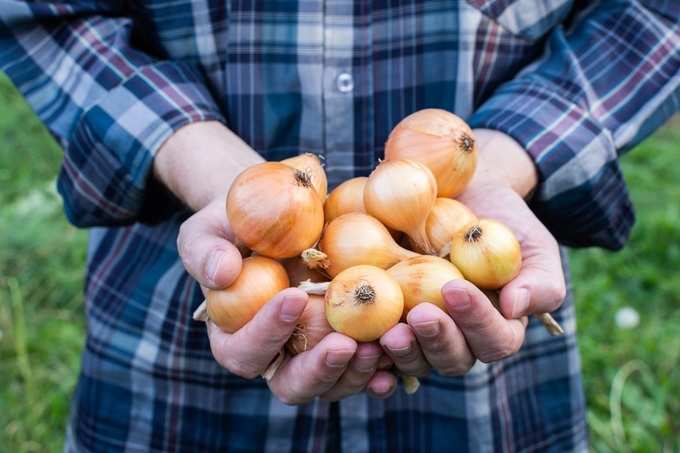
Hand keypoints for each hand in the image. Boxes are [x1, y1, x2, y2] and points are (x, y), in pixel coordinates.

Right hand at [178, 198, 397, 403]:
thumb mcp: (207, 229)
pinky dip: (385, 363)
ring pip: (334, 383)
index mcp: (234, 338)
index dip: (266, 332)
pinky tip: (401, 345)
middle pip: (292, 384)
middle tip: (346, 343)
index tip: (293, 296)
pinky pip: (366, 364)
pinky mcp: (346, 340)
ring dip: (358, 370)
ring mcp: (313, 352)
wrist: (275, 214)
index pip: (244, 351)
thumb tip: (221, 273)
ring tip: (381, 343)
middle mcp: (275, 356)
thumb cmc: (233, 225)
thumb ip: (205, 251)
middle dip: (320, 369)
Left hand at [381, 129, 565, 375]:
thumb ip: (538, 280)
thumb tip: (516, 307)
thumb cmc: (503, 221)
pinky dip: (367, 350)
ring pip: (414, 359)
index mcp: (496, 327)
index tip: (455, 288)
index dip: (476, 321)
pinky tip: (354, 343)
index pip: (494, 340)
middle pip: (451, 359)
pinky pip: (376, 344)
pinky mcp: (387, 318)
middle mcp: (458, 337)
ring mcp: (420, 331)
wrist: (461, 196)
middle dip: (436, 341)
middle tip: (418, 316)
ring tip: (387, 332)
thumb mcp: (533, 244)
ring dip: (402, 352)